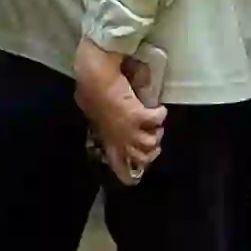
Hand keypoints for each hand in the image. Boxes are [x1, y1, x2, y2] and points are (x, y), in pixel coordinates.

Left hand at [75, 41, 167, 184]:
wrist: (94, 77)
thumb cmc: (90, 91)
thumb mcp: (94, 112)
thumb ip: (104, 122)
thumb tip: (110, 123)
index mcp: (107, 140)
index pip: (120, 167)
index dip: (130, 174)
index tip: (138, 173)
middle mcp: (119, 140)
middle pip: (142, 159)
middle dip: (151, 150)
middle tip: (152, 136)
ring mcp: (128, 130)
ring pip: (152, 143)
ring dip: (157, 132)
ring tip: (155, 121)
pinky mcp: (138, 116)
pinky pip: (157, 119)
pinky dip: (160, 113)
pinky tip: (158, 107)